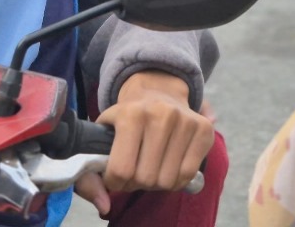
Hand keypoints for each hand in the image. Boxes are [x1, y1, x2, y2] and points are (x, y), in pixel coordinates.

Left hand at [94, 71, 213, 196]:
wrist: (157, 88)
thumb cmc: (126, 118)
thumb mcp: (101, 134)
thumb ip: (90, 174)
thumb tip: (103, 206)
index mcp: (130, 114)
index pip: (121, 171)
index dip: (115, 182)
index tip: (116, 174)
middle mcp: (160, 114)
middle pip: (145, 179)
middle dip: (137, 183)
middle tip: (135, 170)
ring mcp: (185, 120)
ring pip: (167, 181)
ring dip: (157, 183)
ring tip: (152, 166)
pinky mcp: (203, 129)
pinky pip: (188, 174)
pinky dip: (177, 180)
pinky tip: (169, 166)